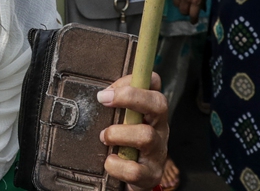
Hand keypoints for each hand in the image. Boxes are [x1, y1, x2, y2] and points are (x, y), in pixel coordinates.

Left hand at [99, 73, 168, 188]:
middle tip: (103, 99)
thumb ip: (116, 106)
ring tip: (104, 137)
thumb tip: (100, 94)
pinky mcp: (150, 175)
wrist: (136, 178)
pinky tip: (110, 161)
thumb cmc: (126, 145)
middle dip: (130, 97)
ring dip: (118, 134)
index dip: (133, 80)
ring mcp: (157, 152)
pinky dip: (116, 165)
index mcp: (152, 112)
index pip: (155, 83)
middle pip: (159, 104)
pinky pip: (134, 170)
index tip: (108, 89)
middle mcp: (159, 129)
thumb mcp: (124, 121)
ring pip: (145, 136)